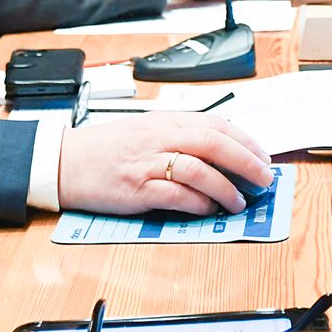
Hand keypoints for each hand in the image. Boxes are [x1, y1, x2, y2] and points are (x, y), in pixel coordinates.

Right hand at [58, 112, 271, 215]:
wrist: (67, 161)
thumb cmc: (107, 148)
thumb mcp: (146, 130)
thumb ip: (178, 136)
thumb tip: (218, 151)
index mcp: (165, 121)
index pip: (215, 124)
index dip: (244, 140)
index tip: (263, 155)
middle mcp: (159, 138)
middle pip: (213, 143)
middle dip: (245, 161)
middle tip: (264, 178)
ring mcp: (148, 163)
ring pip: (199, 169)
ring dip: (225, 188)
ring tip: (238, 202)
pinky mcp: (137, 189)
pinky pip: (175, 195)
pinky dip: (197, 203)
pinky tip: (208, 209)